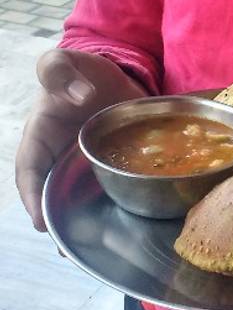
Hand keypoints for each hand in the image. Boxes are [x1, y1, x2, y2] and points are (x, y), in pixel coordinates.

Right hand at [16, 49, 147, 230]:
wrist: (115, 71)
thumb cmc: (81, 69)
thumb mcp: (63, 60)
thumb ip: (60, 70)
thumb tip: (80, 96)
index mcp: (41, 135)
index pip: (30, 169)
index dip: (32, 196)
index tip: (39, 220)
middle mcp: (62, 155)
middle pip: (53, 193)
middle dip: (57, 221)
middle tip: (66, 247)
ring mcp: (88, 162)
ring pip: (80, 196)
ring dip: (83, 220)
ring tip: (89, 248)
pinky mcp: (114, 162)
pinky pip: (111, 185)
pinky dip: (113, 203)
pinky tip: (125, 220)